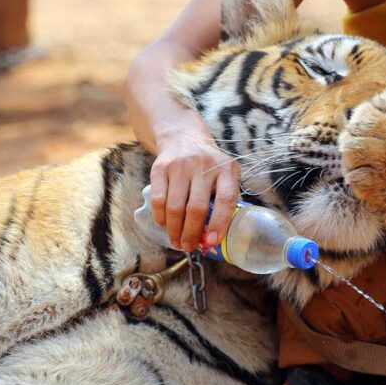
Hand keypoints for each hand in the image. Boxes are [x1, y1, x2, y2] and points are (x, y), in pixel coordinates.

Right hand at [149, 130, 240, 251]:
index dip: (220, 223)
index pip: (226, 199)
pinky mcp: (160, 168)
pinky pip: (158, 200)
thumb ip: (226, 199)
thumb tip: (218, 235)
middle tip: (189, 246)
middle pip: (196, 208)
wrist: (183, 138)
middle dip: (191, 233)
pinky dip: (161, 217)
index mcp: (227, 169)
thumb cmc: (209, 165)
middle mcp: (204, 166)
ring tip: (177, 241)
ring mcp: (181, 166)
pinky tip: (165, 225)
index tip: (212, 241)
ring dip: (174, 230)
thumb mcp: (226, 174)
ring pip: (175, 207)